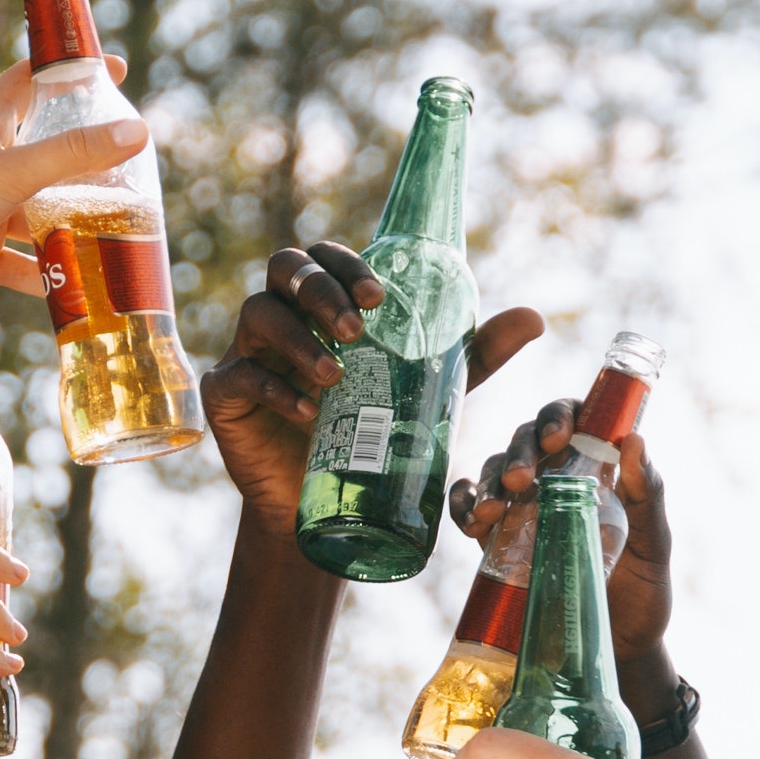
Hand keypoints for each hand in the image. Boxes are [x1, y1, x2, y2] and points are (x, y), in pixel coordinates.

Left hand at [0, 66, 149, 335]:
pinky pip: (20, 259)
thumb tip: (138, 130)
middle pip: (39, 148)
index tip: (111, 69)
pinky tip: (76, 282)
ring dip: (67, 217)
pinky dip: (45, 270)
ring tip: (114, 224)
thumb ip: (75, 153)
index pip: (29, 80)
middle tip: (127, 159)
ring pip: (34, 207)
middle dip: (80, 155)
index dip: (67, 70)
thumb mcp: (14, 172)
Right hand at [202, 244, 544, 538]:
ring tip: (338, 375)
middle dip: (321, 290)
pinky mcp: (226, 396)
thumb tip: (533, 317)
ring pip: (258, 314)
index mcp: (322, 304)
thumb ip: (472, 352)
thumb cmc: (372, 431)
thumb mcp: (429, 389)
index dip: (347, 263)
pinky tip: (311, 414)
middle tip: (359, 329)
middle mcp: (282, 317)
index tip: (379, 296)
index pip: (324, 255)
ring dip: (300, 339)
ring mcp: (247, 352)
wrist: (326, 503)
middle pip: (285, 268)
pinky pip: (240, 377)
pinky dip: (277, 391)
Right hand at [458, 386, 670, 673]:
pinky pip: (470, 509)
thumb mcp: (656, 544)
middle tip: (523, 480)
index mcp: (596, 469)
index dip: (558, 416)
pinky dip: (463, 506)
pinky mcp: (498, 542)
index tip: (559, 439)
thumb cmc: (644, 594)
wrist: (617, 652)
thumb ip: (648, 496)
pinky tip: (470, 522)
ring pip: (494, 471)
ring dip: (489, 483)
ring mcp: (524, 509)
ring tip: (493, 512)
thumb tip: (634, 441)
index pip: (572, 419)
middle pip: (526, 440)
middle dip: (520, 452)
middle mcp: (556, 480)